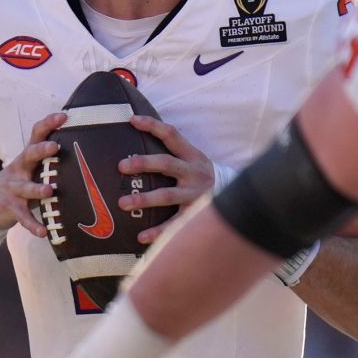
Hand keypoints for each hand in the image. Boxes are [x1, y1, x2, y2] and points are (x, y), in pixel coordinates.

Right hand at [0, 112, 67, 236]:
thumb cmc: (19, 181)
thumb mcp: (31, 168)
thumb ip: (50, 160)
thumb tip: (84, 150)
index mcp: (27, 157)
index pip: (36, 135)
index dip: (49, 124)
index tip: (64, 116)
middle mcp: (19, 169)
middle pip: (29, 155)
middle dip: (41, 150)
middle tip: (55, 147)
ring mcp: (13, 188)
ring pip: (26, 188)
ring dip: (37, 189)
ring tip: (49, 191)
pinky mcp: (11, 207)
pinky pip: (23, 217)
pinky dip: (32, 225)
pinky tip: (43, 232)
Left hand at [120, 115, 215, 242]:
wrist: (235, 199)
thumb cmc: (202, 177)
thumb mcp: (194, 160)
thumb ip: (173, 153)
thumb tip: (140, 140)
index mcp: (192, 156)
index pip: (172, 135)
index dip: (153, 126)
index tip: (132, 120)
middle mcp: (194, 173)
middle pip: (167, 164)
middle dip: (144, 163)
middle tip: (122, 166)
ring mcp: (195, 194)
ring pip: (168, 195)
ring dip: (144, 199)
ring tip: (123, 203)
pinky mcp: (195, 214)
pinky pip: (175, 224)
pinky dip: (158, 231)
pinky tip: (141, 236)